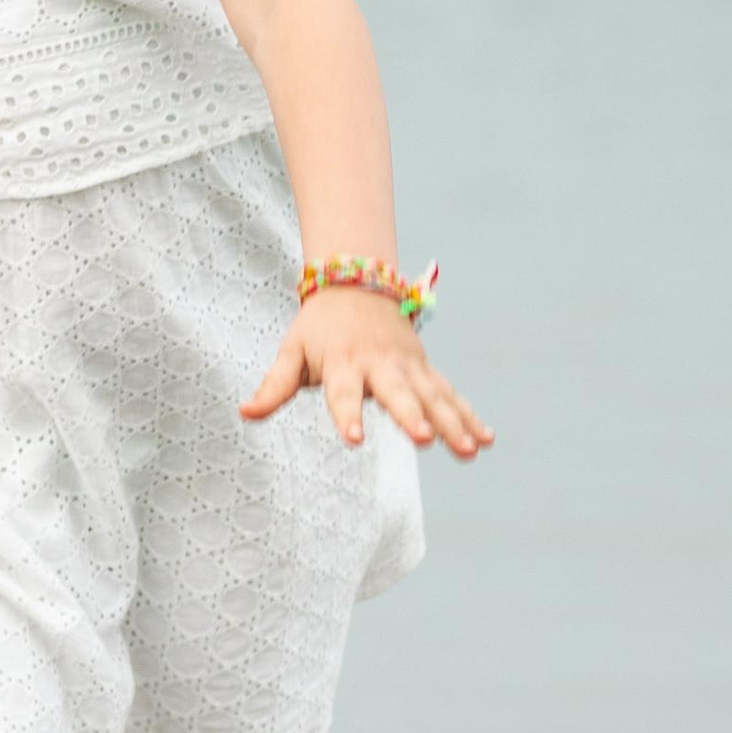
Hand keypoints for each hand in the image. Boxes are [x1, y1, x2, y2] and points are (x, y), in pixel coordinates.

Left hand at [240, 290, 492, 457]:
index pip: (342, 393)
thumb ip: (274, 386)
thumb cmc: (319, 327)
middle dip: (412, 417)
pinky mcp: (425, 370)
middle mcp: (380, 365)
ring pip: (433, 396)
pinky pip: (449, 395)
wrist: (356, 282)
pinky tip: (486, 440)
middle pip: (398, 394)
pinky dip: (469, 415)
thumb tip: (245, 412)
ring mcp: (408, 367)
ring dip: (453, 423)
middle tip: (425, 440)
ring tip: (469, 450)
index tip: (354, 438)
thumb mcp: (292, 351)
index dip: (347, 415)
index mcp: (343, 364)